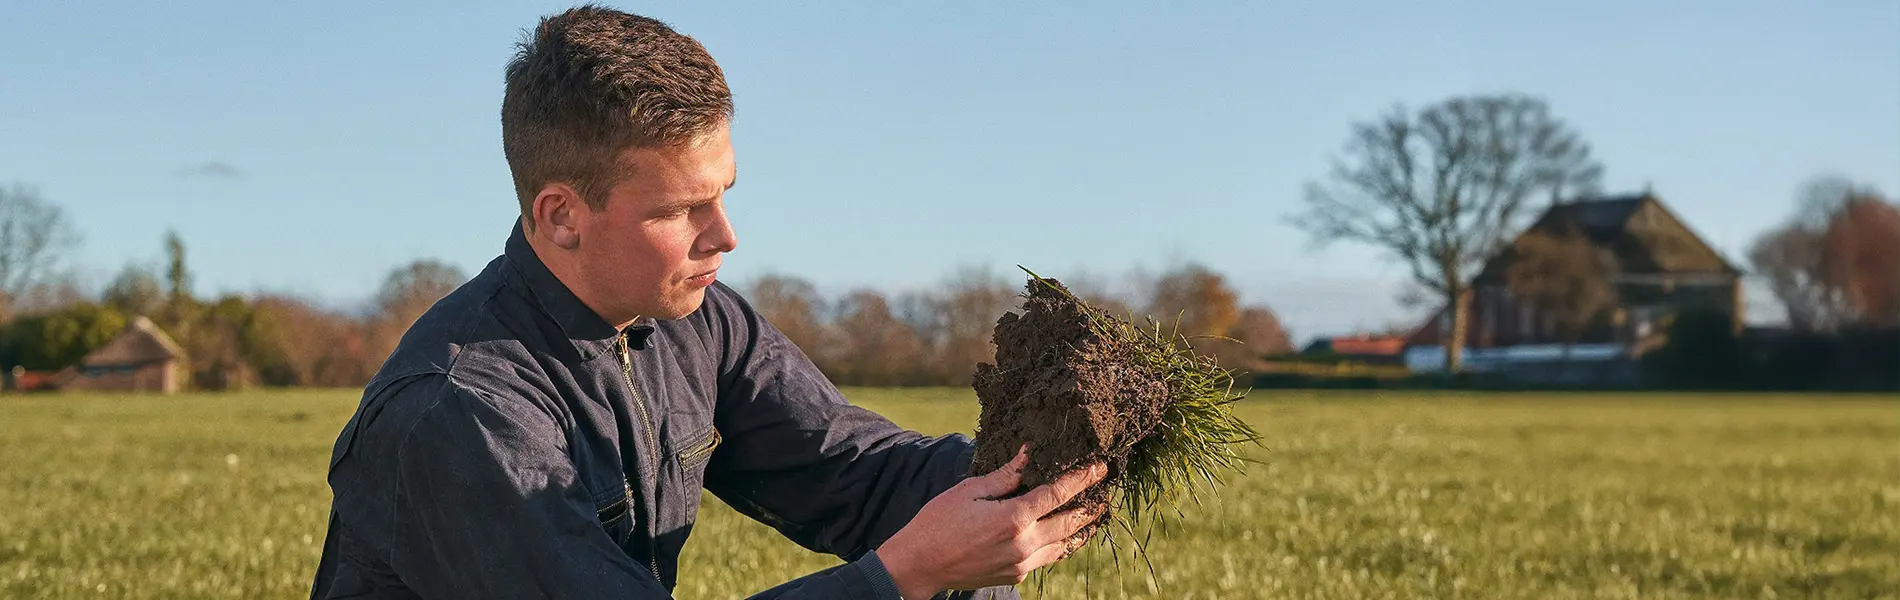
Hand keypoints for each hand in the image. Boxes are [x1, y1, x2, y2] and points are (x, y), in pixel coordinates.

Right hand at [876, 447, 1107, 598]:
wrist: (919, 565)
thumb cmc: (938, 523)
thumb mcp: (969, 491)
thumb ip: (1004, 476)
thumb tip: (1029, 455)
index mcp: (1013, 518)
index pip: (1058, 493)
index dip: (1081, 479)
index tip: (1099, 467)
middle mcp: (1024, 544)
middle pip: (1070, 522)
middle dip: (1090, 506)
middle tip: (1105, 493)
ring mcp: (1022, 563)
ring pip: (1063, 545)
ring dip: (1080, 529)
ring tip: (1093, 516)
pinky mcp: (1016, 575)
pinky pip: (1046, 558)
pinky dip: (1059, 545)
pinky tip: (1063, 536)